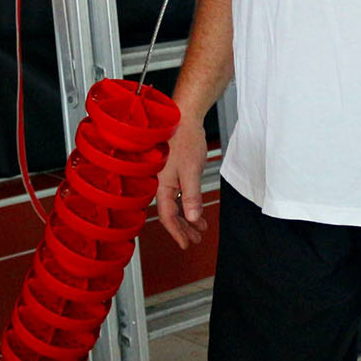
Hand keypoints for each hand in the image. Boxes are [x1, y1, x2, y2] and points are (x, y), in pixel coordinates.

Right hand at [156, 117, 208, 248]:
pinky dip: (189, 204)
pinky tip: (197, 210)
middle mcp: (161, 183)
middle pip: (171, 214)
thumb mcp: (191, 171)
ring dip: (188, 218)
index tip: (186, 244)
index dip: (177, 233)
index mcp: (161, 185)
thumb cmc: (184, 138)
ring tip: (199, 228)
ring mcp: (167, 178)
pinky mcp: (173, 171)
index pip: (167, 216)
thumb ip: (191, 196)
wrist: (183, 116)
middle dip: (184, 228)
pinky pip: (179, 194)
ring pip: (175, 205)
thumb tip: (192, 217)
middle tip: (195, 239)